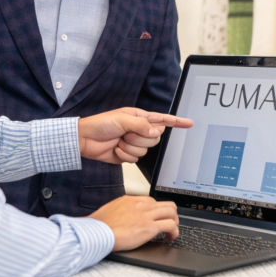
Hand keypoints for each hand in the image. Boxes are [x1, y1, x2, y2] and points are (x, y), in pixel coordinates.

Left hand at [77, 108, 192, 164]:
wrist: (86, 140)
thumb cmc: (100, 124)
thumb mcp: (122, 120)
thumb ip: (141, 125)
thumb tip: (156, 132)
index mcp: (139, 117)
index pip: (162, 120)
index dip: (176, 122)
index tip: (189, 123)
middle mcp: (139, 130)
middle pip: (155, 138)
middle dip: (140, 138)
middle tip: (126, 134)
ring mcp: (134, 143)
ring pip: (145, 150)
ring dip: (130, 147)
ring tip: (119, 141)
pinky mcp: (128, 155)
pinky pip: (135, 159)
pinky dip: (125, 155)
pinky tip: (116, 150)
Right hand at [89, 195, 179, 250]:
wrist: (98, 232)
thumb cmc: (100, 225)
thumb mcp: (110, 210)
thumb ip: (121, 210)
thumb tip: (123, 216)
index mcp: (131, 200)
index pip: (151, 201)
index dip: (157, 211)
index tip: (156, 218)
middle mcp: (141, 204)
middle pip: (165, 204)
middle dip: (170, 214)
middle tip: (168, 223)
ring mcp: (146, 214)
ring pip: (171, 211)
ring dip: (175, 221)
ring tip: (171, 230)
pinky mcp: (150, 227)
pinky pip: (170, 225)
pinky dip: (174, 231)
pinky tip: (170, 237)